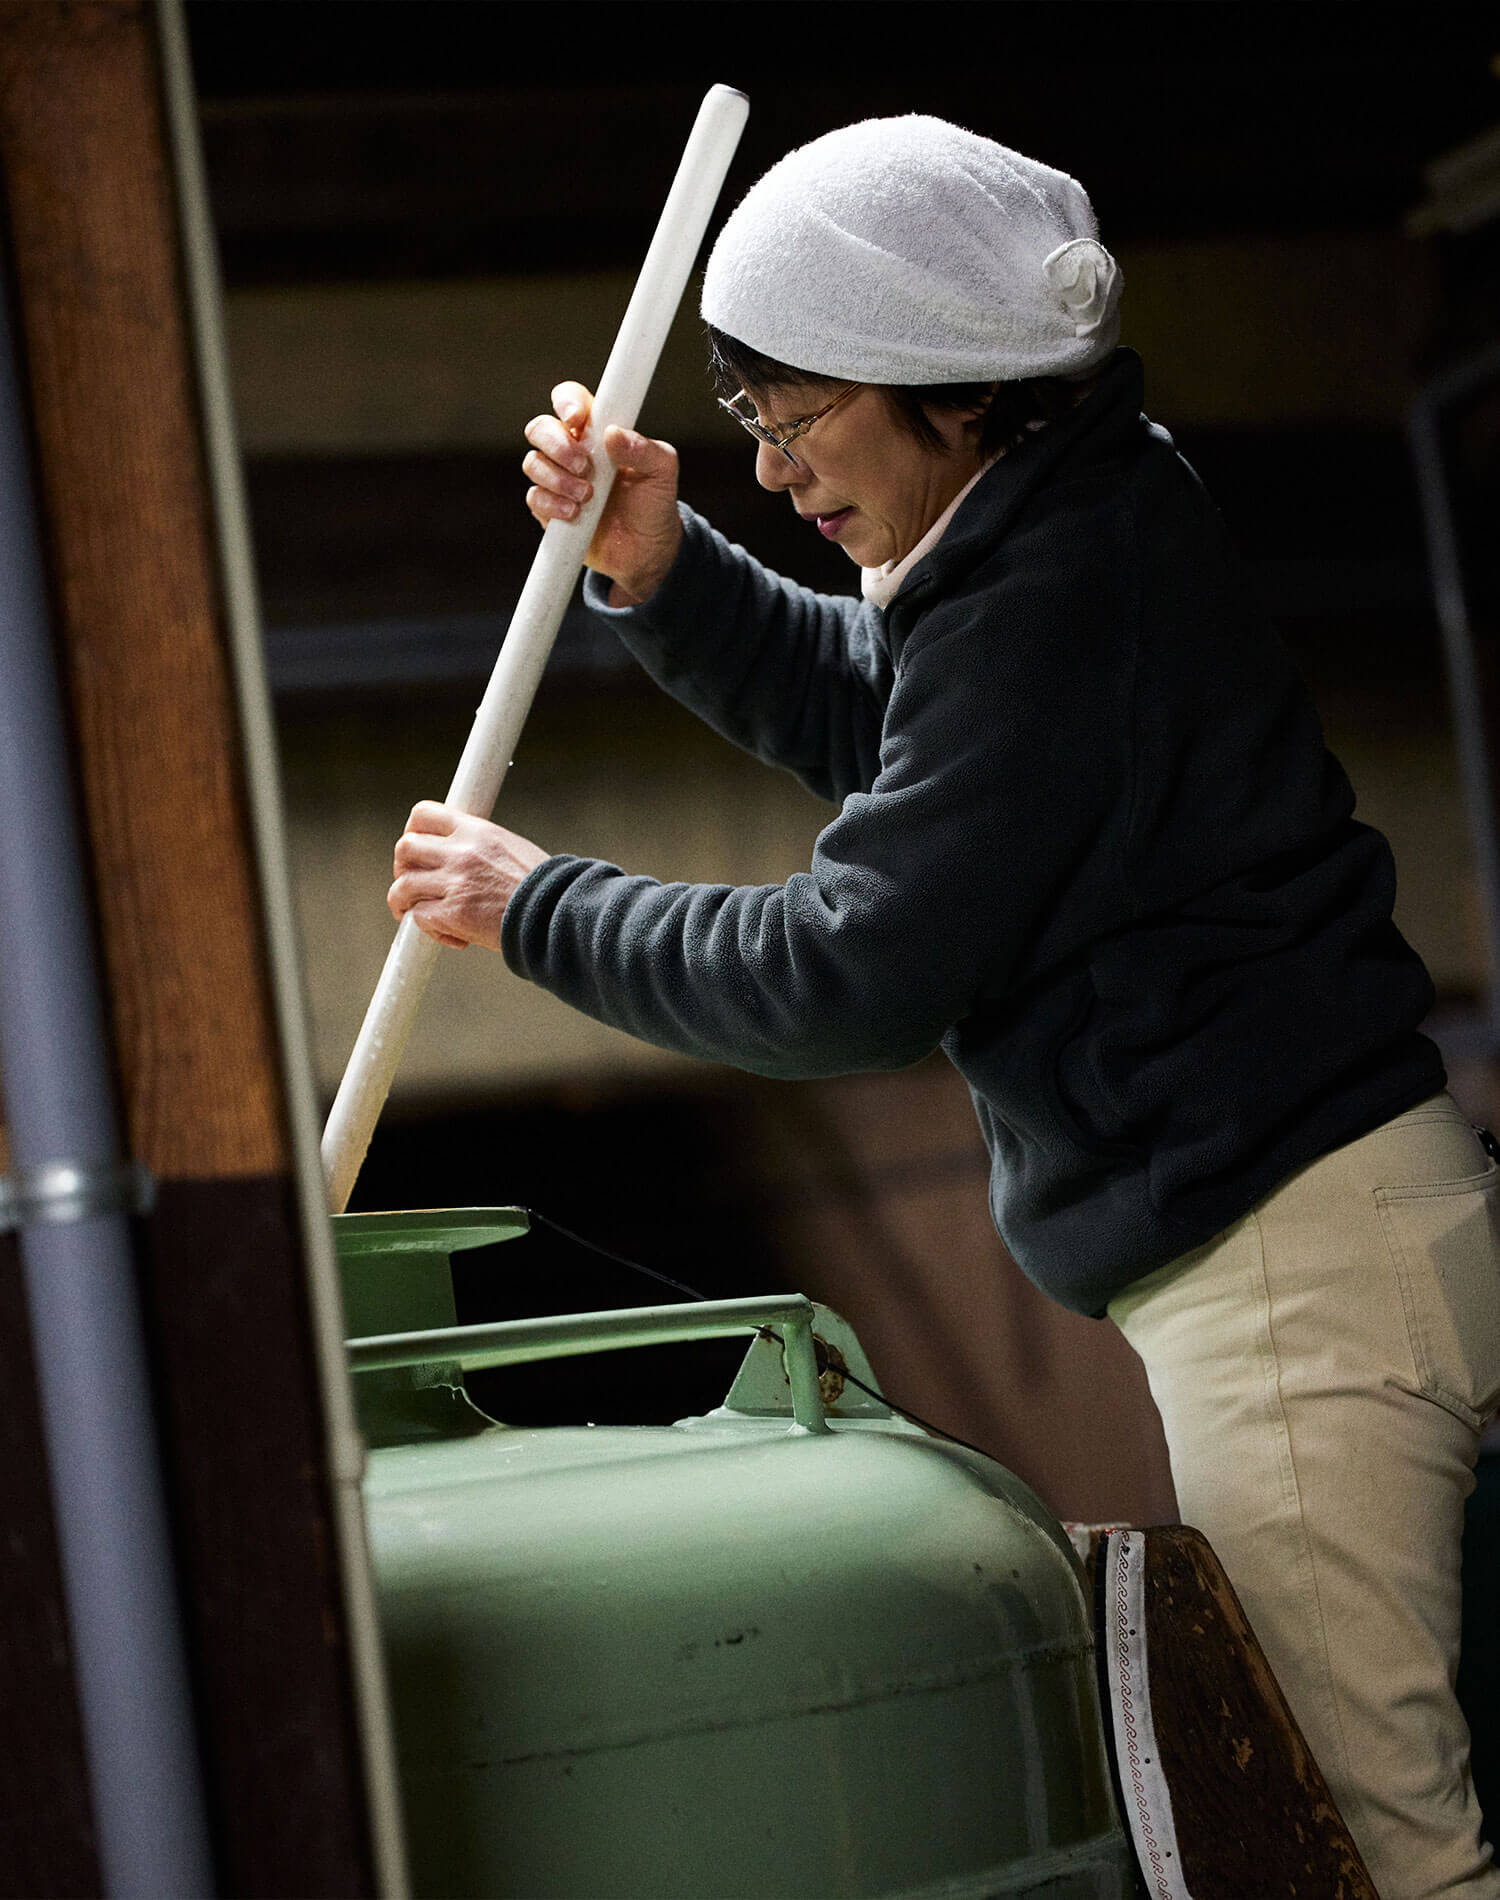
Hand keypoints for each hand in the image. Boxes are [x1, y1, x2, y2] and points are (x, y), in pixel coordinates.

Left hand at [387, 802, 549, 950]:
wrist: (558, 914)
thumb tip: (463, 853)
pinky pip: (419, 918)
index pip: (424, 814)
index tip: (417, 848)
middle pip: (405, 848)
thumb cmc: (544, 888)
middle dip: (402, 868)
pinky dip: (427, 929)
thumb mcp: (512, 848)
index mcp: (477, 831)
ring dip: (404, 901)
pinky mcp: (454, 914)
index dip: (412, 830)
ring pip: (403, 886)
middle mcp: (461, 852)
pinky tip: (451, 936)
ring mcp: (455, 883)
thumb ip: (481, 846)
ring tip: (416, 913)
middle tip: (413, 883)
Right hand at [522, 381, 682, 604]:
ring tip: (588, 495)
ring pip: (533, 463)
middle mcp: (572, 451)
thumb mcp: (663, 472)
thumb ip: (645, 449)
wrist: (649, 551)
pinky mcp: (550, 510)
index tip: (577, 420)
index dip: (566, 402)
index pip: (570, 399)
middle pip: (540, 428)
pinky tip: (575, 514)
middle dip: (557, 444)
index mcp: (597, 431)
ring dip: (558, 479)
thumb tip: (613, 434)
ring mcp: (558, 480)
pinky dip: (552, 504)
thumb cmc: (654, 503)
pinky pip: (535, 498)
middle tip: (584, 466)